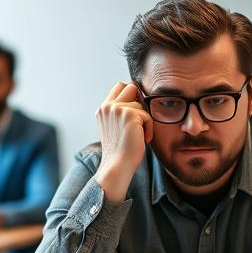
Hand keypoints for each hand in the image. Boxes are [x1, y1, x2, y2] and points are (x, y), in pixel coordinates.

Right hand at [94, 82, 153, 203]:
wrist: (118, 166)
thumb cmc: (121, 151)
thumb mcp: (116, 127)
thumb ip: (121, 112)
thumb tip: (139, 98)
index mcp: (103, 109)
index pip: (119, 87)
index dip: (131, 95)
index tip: (137, 112)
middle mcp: (108, 106)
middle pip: (130, 87)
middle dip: (139, 101)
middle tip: (140, 120)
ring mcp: (117, 109)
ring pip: (140, 102)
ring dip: (144, 119)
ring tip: (139, 135)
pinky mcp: (129, 114)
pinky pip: (147, 115)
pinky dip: (148, 128)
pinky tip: (143, 139)